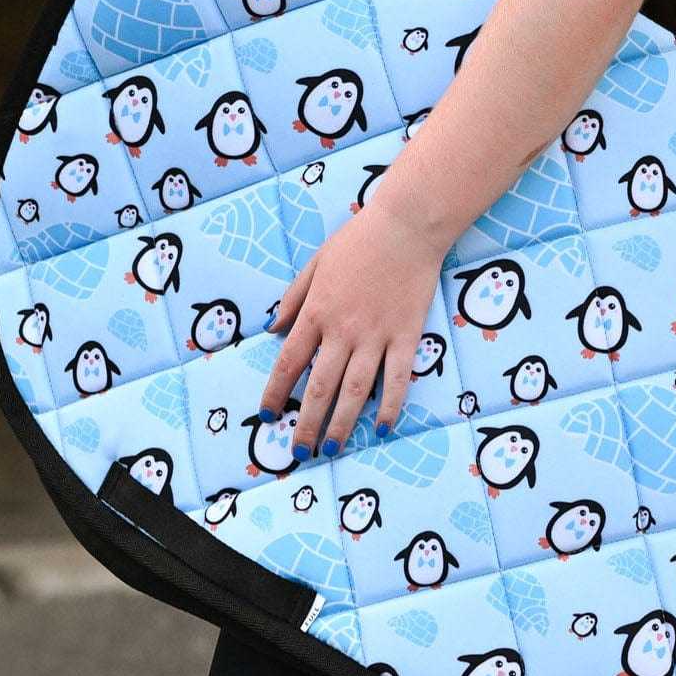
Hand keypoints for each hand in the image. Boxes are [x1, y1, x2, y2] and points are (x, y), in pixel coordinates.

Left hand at [257, 200, 446, 456]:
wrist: (406, 224)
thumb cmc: (359, 239)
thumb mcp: (315, 263)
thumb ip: (294, 299)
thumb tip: (273, 329)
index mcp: (316, 312)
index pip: (289, 362)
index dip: (276, 393)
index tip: (268, 415)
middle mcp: (343, 330)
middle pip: (320, 388)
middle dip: (306, 424)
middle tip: (299, 451)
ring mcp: (376, 336)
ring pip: (355, 392)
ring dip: (342, 424)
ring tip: (332, 449)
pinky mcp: (407, 336)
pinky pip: (397, 380)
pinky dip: (391, 406)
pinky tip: (384, 427)